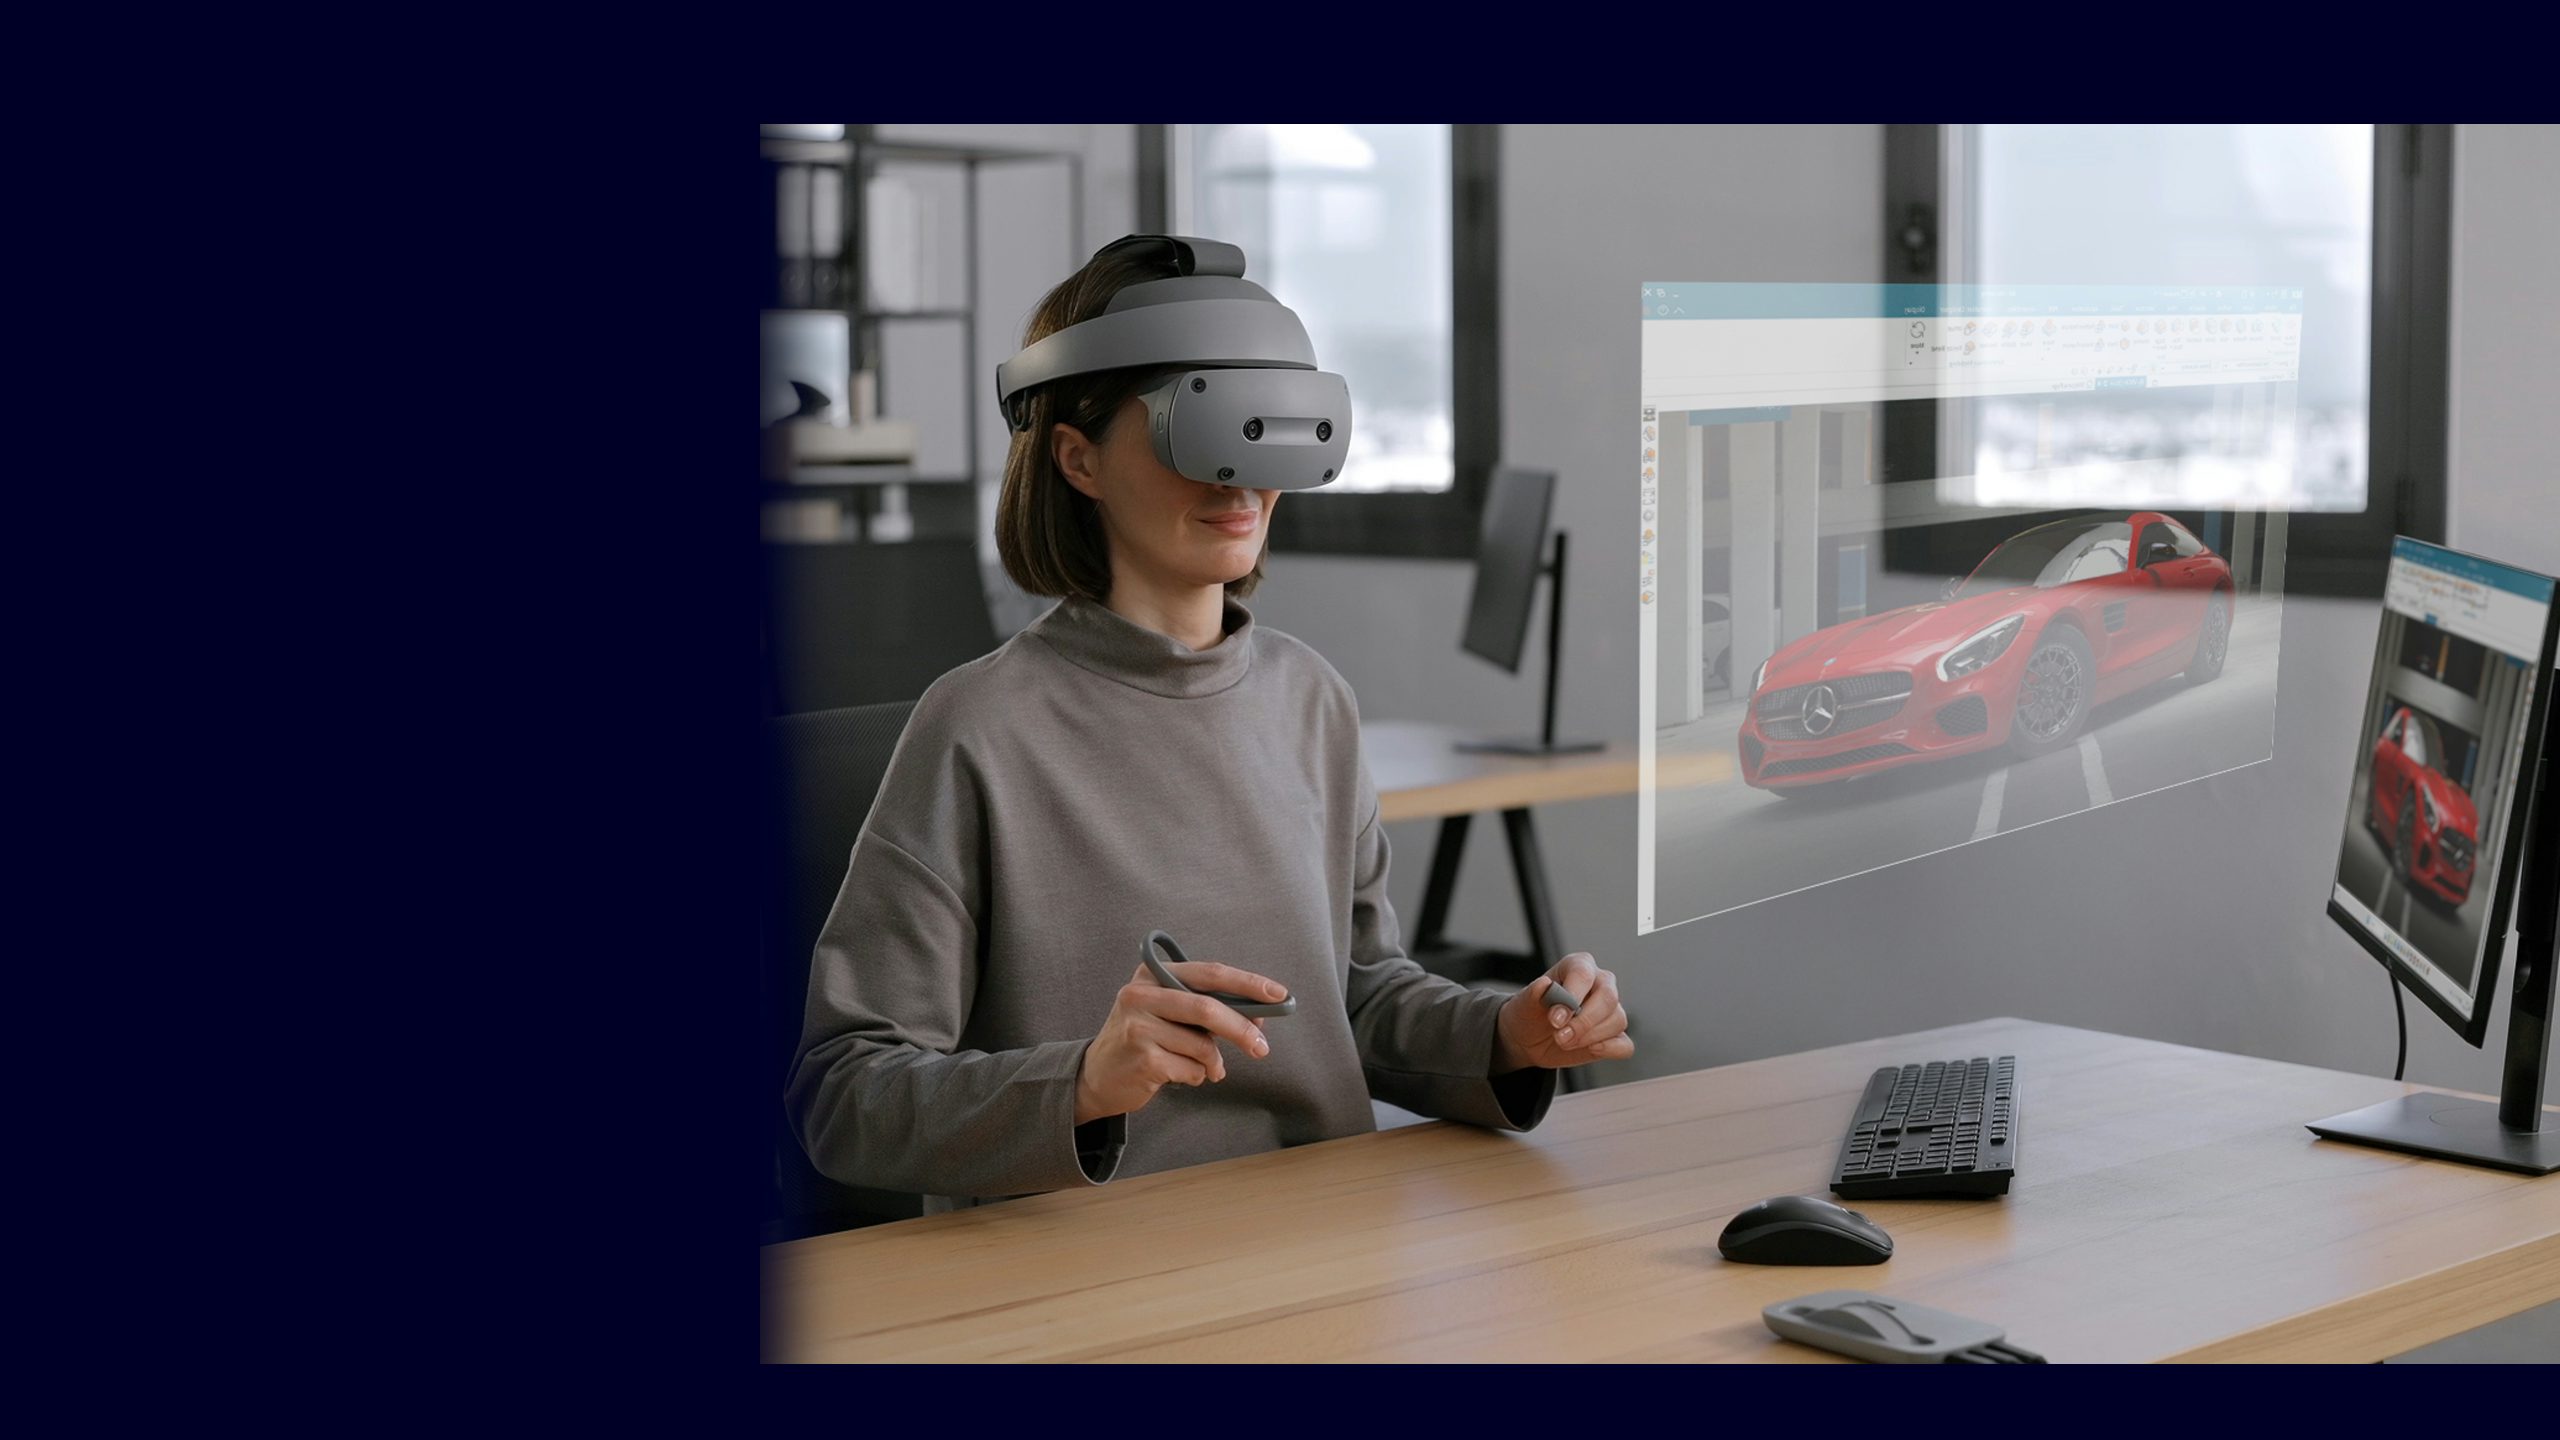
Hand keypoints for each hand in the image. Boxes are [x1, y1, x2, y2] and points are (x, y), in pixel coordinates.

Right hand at [1075, 960, 1286, 1123]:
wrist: (1097, 1075)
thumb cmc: (1145, 1040)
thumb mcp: (1170, 1013)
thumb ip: (1208, 1008)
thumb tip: (1260, 1016)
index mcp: (1153, 974)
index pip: (1210, 973)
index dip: (1248, 983)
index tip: (1279, 995)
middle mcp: (1141, 994)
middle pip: (1207, 1008)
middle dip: (1242, 1029)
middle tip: (1263, 1048)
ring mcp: (1138, 1026)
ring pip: (1202, 1045)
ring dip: (1214, 1063)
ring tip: (1207, 1068)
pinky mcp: (1142, 1058)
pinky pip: (1192, 1069)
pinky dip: (1197, 1076)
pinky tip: (1179, 1075)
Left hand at [1494, 952, 1631, 1072]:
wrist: (1528, 1038)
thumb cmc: (1529, 1013)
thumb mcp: (1524, 1003)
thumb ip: (1533, 993)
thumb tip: (1544, 985)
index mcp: (1578, 966)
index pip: (1583, 975)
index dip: (1572, 996)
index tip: (1555, 1019)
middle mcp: (1600, 983)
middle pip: (1608, 998)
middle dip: (1584, 1022)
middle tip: (1560, 1037)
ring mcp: (1610, 1010)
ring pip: (1617, 1021)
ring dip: (1589, 1037)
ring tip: (1563, 1041)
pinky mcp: (1614, 1036)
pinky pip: (1625, 1044)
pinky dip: (1609, 1049)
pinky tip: (1590, 1049)